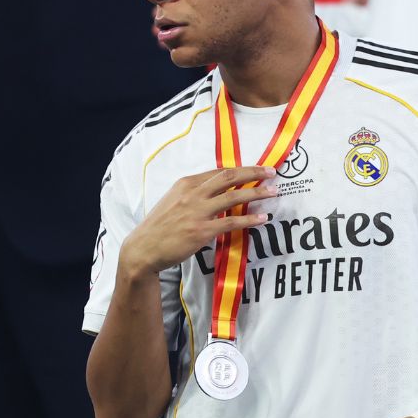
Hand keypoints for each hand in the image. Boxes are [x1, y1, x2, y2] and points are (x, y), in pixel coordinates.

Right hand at [119, 166, 275, 278]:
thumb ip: (195, 193)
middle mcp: (193, 193)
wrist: (143, 248)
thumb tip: (217, 190)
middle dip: (253, 172)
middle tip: (272, 172)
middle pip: (229, 177)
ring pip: (234, 197)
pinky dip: (249, 220)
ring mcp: (197, 212)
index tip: (258, 169)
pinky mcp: (201, 230)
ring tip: (274, 192)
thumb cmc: (160, 226)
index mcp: (186, 184)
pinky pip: (231, 222)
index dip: (241, 169)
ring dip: (257, 192)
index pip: (219, 172)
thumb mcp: (174, 200)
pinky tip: (262, 219)